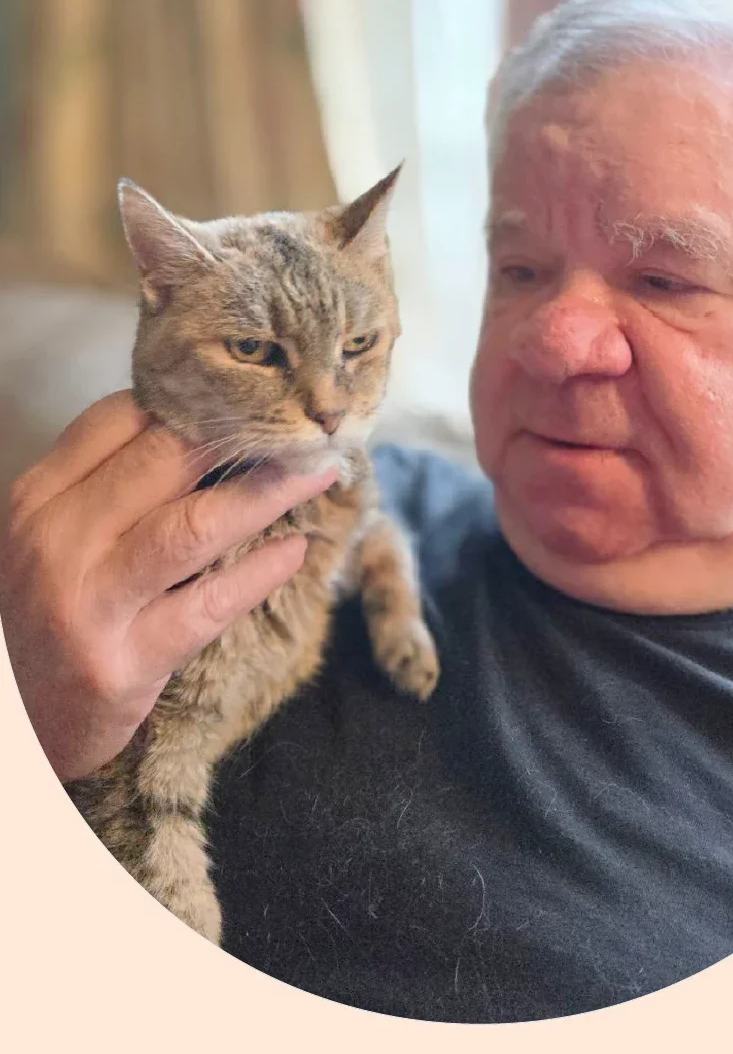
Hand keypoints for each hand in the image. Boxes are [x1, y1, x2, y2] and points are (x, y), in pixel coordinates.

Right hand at [0, 390, 335, 782]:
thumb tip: (207, 430)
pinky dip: (259, 574)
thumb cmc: (53, 613)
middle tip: (302, 425)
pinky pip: (208, 606)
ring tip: (316, 472)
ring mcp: (89, 604)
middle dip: (244, 436)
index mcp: (38, 498)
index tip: (253, 397)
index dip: (195, 400)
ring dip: (266, 492)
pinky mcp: (125, 662)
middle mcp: (57, 541)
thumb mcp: (56, 537)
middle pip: (163, 460)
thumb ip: (111, 485)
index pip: (118, 420)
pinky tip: (296, 551)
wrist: (16, 721)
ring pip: (192, 526)